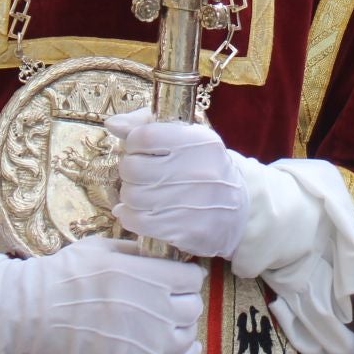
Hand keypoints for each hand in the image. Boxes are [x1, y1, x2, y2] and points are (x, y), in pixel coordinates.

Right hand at [0, 236, 202, 353]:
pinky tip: (163, 343)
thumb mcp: (101, 249)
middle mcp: (153, 309)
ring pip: (186, 335)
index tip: (177, 276)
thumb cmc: (65, 276)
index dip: (186, 275)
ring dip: (178, 327)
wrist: (34, 313)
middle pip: (193, 306)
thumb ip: (135, 251)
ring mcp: (147, 341)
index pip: (192, 277)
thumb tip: (158, 255)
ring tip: (163, 322)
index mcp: (147, 276)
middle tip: (169, 298)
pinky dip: (175, 350)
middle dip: (184, 299)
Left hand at [106, 108, 248, 260]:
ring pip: (131, 195)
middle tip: (142, 174)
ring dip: (130, 195)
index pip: (143, 136)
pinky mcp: (185, 230)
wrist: (241, 210)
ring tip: (143, 193)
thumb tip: (113, 124)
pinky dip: (131, 216)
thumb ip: (148, 124)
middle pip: (132, 168)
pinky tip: (141, 212)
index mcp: (198, 141)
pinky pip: (137, 221)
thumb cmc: (206, 168)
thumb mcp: (187, 137)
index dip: (133, 143)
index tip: (141, 150)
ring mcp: (192, 203)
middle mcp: (197, 170)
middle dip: (130, 171)